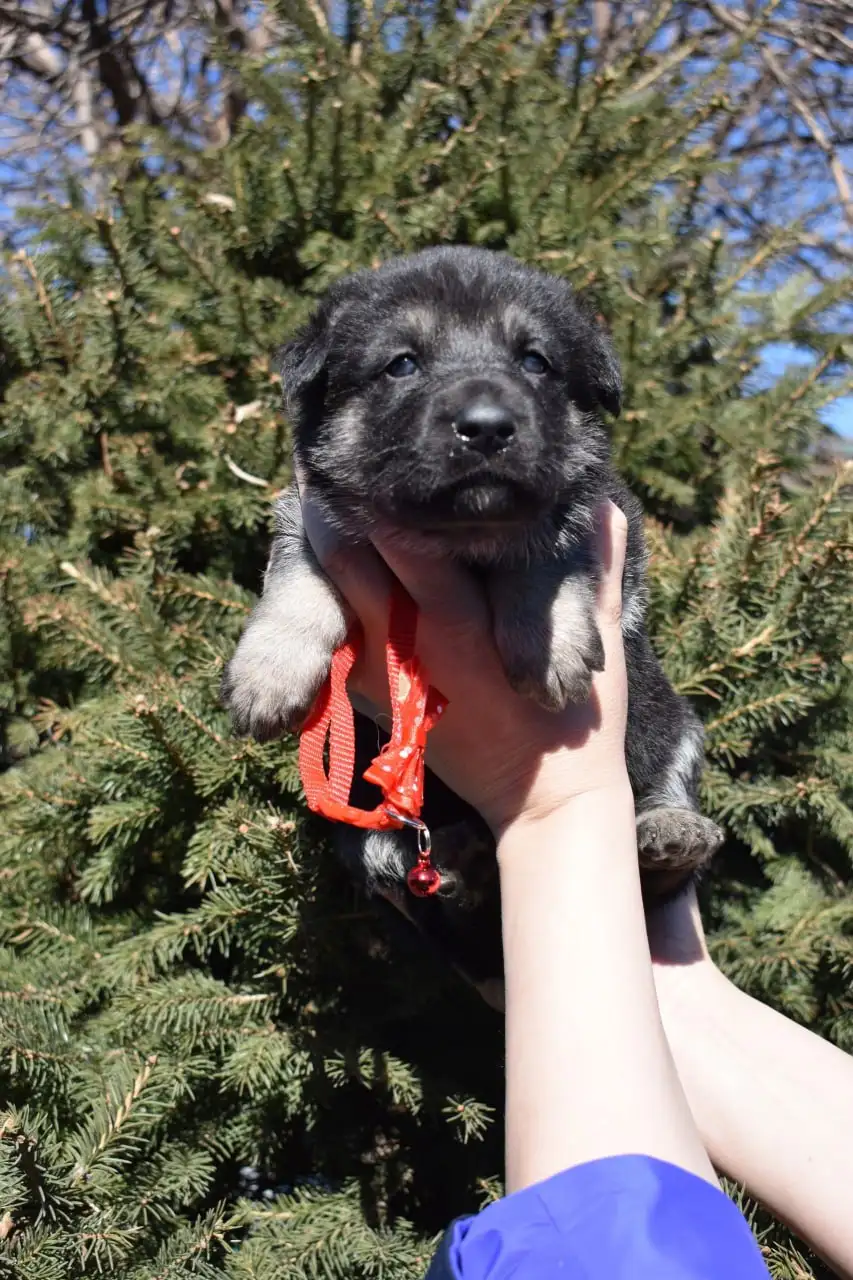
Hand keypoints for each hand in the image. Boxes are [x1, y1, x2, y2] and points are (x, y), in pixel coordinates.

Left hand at [302, 496, 630, 836]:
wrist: (542, 800)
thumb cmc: (574, 719)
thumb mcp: (594, 635)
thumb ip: (595, 566)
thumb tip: (600, 502)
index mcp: (461, 612)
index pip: (400, 533)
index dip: (376, 490)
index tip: (370, 457)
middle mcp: (411, 637)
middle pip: (345, 556)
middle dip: (330, 511)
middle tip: (324, 470)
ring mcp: (383, 671)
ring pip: (329, 595)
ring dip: (320, 551)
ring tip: (316, 506)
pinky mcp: (370, 699)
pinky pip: (334, 640)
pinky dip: (323, 603)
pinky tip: (321, 573)